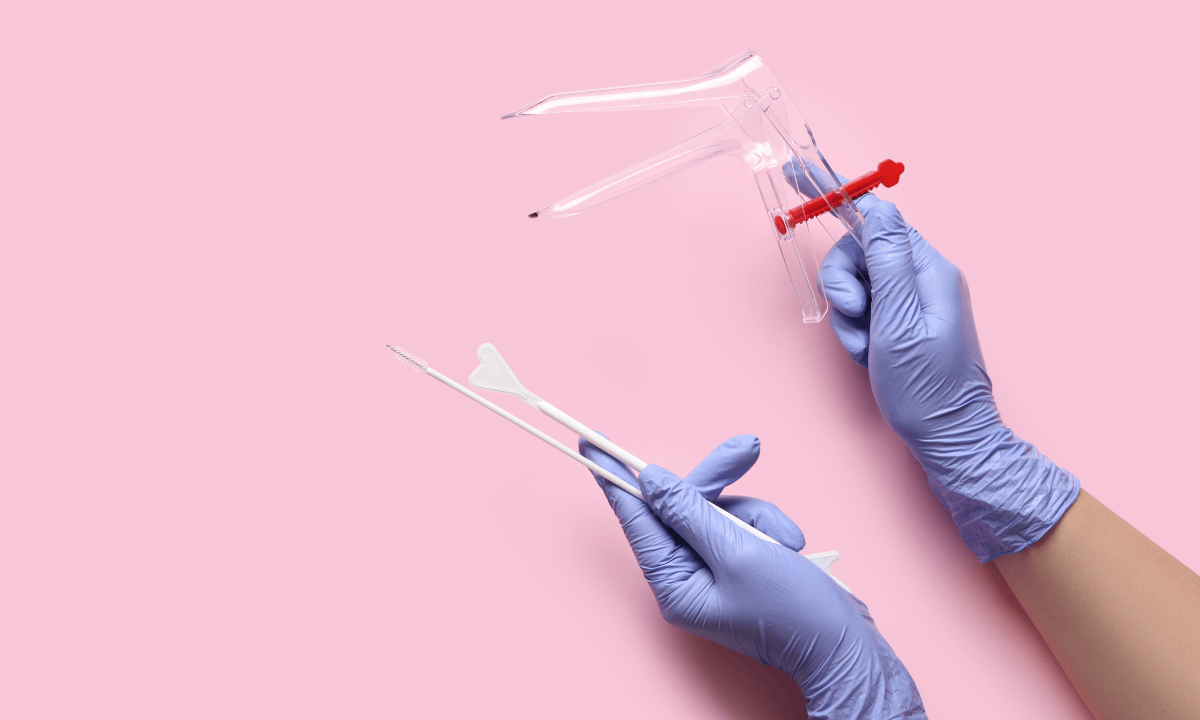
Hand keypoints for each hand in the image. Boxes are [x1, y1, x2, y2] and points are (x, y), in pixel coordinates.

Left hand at [580, 434, 924, 719]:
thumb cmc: (794, 612)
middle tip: (745, 449)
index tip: (591, 444)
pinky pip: (743, 523)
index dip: (615, 478)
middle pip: (683, 506)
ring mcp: (713, 570)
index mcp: (674, 585)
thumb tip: (650, 481)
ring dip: (757, 515)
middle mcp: (686, 577)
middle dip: (718, 483)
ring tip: (787, 541)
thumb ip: (691, 512)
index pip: (636, 520)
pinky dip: (769, 527)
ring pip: (720, 510)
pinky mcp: (739, 563)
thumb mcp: (739, 553)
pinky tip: (793, 546)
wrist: (845, 645)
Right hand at [819, 195, 1078, 560]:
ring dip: (848, 315)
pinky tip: (868, 355)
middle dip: (843, 285)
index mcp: (928, 269)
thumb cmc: (927, 388)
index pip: (876, 216)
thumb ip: (888, 260)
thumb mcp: (900, 321)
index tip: (798, 171)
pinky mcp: (904, 321)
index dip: (835, 193)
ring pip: (857, 282)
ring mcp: (914, 299)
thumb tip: (880, 209)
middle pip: (859, 252)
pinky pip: (866, 308)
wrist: (949, 438)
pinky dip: (857, 330)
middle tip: (851, 318)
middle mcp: (924, 276)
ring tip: (863, 347)